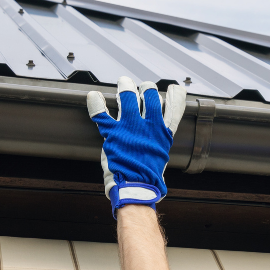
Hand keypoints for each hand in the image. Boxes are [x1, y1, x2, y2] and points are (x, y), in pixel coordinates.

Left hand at [87, 76, 185, 214]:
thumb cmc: (149, 175)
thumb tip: (159, 131)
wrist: (136, 187)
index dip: (175, 96)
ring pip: (128, 97)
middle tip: (142, 88)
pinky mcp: (113, 134)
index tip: (174, 88)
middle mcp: (148, 126)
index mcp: (163, 133)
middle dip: (147, 88)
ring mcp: (130, 128)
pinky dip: (96, 103)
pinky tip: (93, 96)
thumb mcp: (161, 155)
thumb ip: (159, 140)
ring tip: (124, 82)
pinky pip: (102, 114)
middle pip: (150, 96)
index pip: (173, 108)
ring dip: (126, 87)